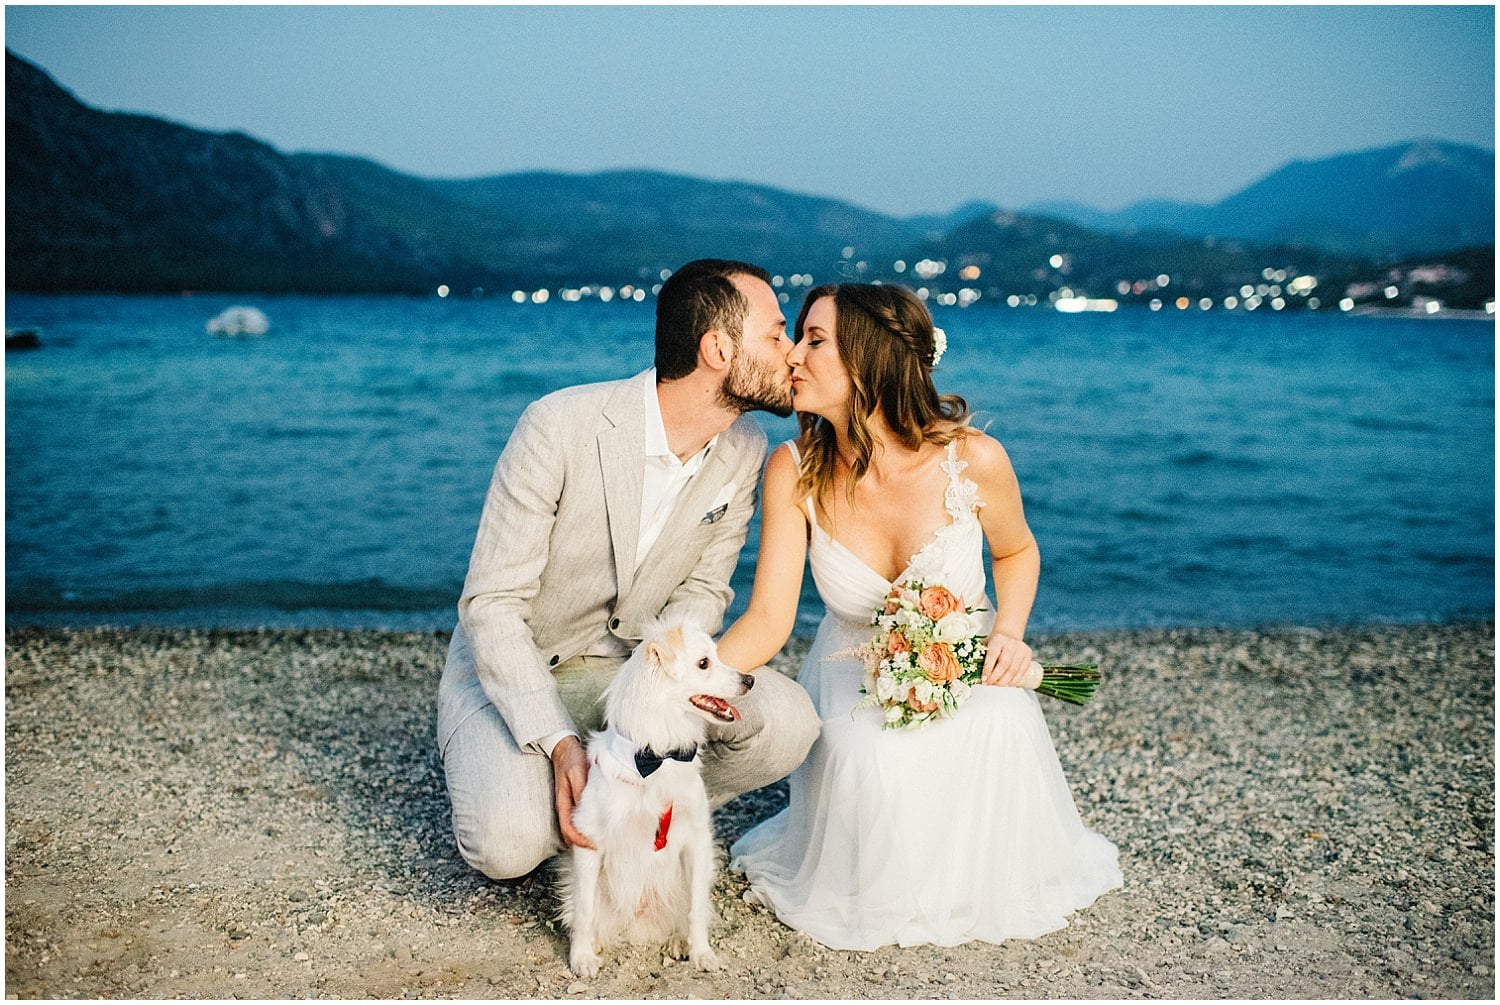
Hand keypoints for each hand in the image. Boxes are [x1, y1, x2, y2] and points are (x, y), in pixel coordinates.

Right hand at [550, 735, 594, 849]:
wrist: (564, 748)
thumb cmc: (571, 760)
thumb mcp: (578, 773)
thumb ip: (581, 791)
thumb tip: (588, 809)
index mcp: (563, 803)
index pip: (568, 830)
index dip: (580, 841)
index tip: (594, 845)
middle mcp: (564, 807)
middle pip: (570, 833)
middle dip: (583, 842)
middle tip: (601, 846)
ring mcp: (568, 804)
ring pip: (574, 827)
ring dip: (585, 835)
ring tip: (601, 839)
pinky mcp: (574, 800)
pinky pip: (578, 818)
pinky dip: (587, 825)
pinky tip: (599, 824)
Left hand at [982, 631, 1033, 686]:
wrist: (1008, 635)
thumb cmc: (994, 644)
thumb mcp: (985, 645)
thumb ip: (979, 656)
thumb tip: (972, 675)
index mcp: (998, 639)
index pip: (992, 656)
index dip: (988, 669)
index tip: (984, 679)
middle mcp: (1011, 643)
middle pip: (1004, 664)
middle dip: (996, 677)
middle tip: (989, 684)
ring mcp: (1021, 648)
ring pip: (1013, 670)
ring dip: (1004, 681)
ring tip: (997, 685)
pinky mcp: (1028, 654)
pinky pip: (1022, 671)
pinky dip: (1014, 680)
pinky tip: (1007, 684)